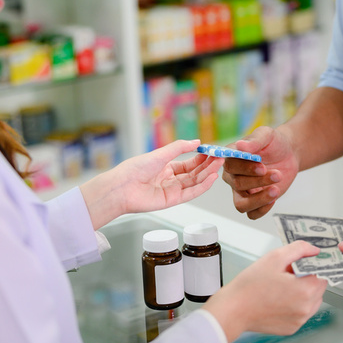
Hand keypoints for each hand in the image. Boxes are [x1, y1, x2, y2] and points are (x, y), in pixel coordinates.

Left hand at [80, 140, 223, 228]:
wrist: (122, 186)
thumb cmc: (135, 168)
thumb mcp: (160, 153)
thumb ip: (179, 148)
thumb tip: (196, 141)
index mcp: (166, 167)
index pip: (189, 163)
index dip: (201, 157)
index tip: (212, 151)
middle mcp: (170, 179)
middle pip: (194, 173)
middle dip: (208, 165)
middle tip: (221, 157)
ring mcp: (172, 190)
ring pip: (195, 182)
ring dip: (208, 174)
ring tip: (219, 165)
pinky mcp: (172, 200)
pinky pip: (191, 193)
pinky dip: (203, 186)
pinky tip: (212, 178)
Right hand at [203, 241, 327, 342]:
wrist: (233, 310)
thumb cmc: (250, 286)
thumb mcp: (275, 257)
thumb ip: (299, 249)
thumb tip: (314, 250)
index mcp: (305, 290)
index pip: (323, 273)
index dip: (313, 265)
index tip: (303, 262)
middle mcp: (306, 309)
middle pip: (319, 287)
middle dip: (307, 277)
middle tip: (287, 272)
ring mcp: (299, 321)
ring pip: (311, 301)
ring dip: (303, 291)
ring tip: (281, 286)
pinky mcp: (291, 328)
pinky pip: (301, 312)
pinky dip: (295, 304)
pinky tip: (278, 298)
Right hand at [222, 126, 298, 219]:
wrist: (288, 154)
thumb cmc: (274, 143)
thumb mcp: (267, 135)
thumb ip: (255, 140)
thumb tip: (241, 145)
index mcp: (231, 158)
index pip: (230, 166)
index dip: (246, 169)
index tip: (263, 167)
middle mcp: (233, 176)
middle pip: (237, 184)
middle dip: (258, 181)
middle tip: (277, 174)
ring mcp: (242, 190)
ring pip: (241, 204)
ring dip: (259, 199)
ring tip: (276, 190)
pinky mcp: (254, 201)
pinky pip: (252, 214)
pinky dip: (262, 210)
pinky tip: (273, 198)